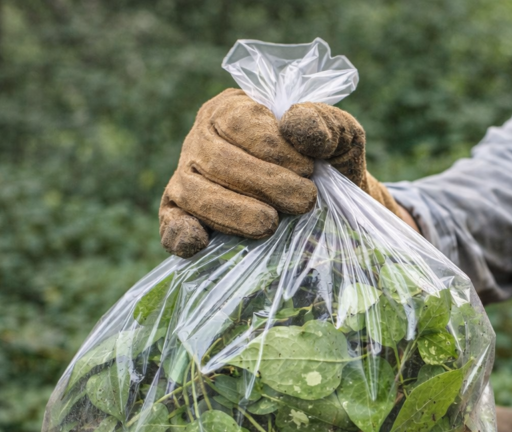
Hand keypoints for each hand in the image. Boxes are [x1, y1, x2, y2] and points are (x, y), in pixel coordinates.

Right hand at [159, 90, 401, 256]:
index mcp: (234, 109)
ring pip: (194, 191)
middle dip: (264, 184)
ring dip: (234, 211)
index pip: (238, 122)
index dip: (273, 148)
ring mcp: (188, 177)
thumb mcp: (340, 138)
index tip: (310, 170)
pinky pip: (170, 223)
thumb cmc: (330, 165)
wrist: (332, 210)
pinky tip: (200, 242)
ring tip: (271, 224)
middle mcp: (203, 139)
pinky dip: (180, 233)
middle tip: (304, 201)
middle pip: (217, 159)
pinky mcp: (182, 214)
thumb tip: (293, 125)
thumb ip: (326, 124)